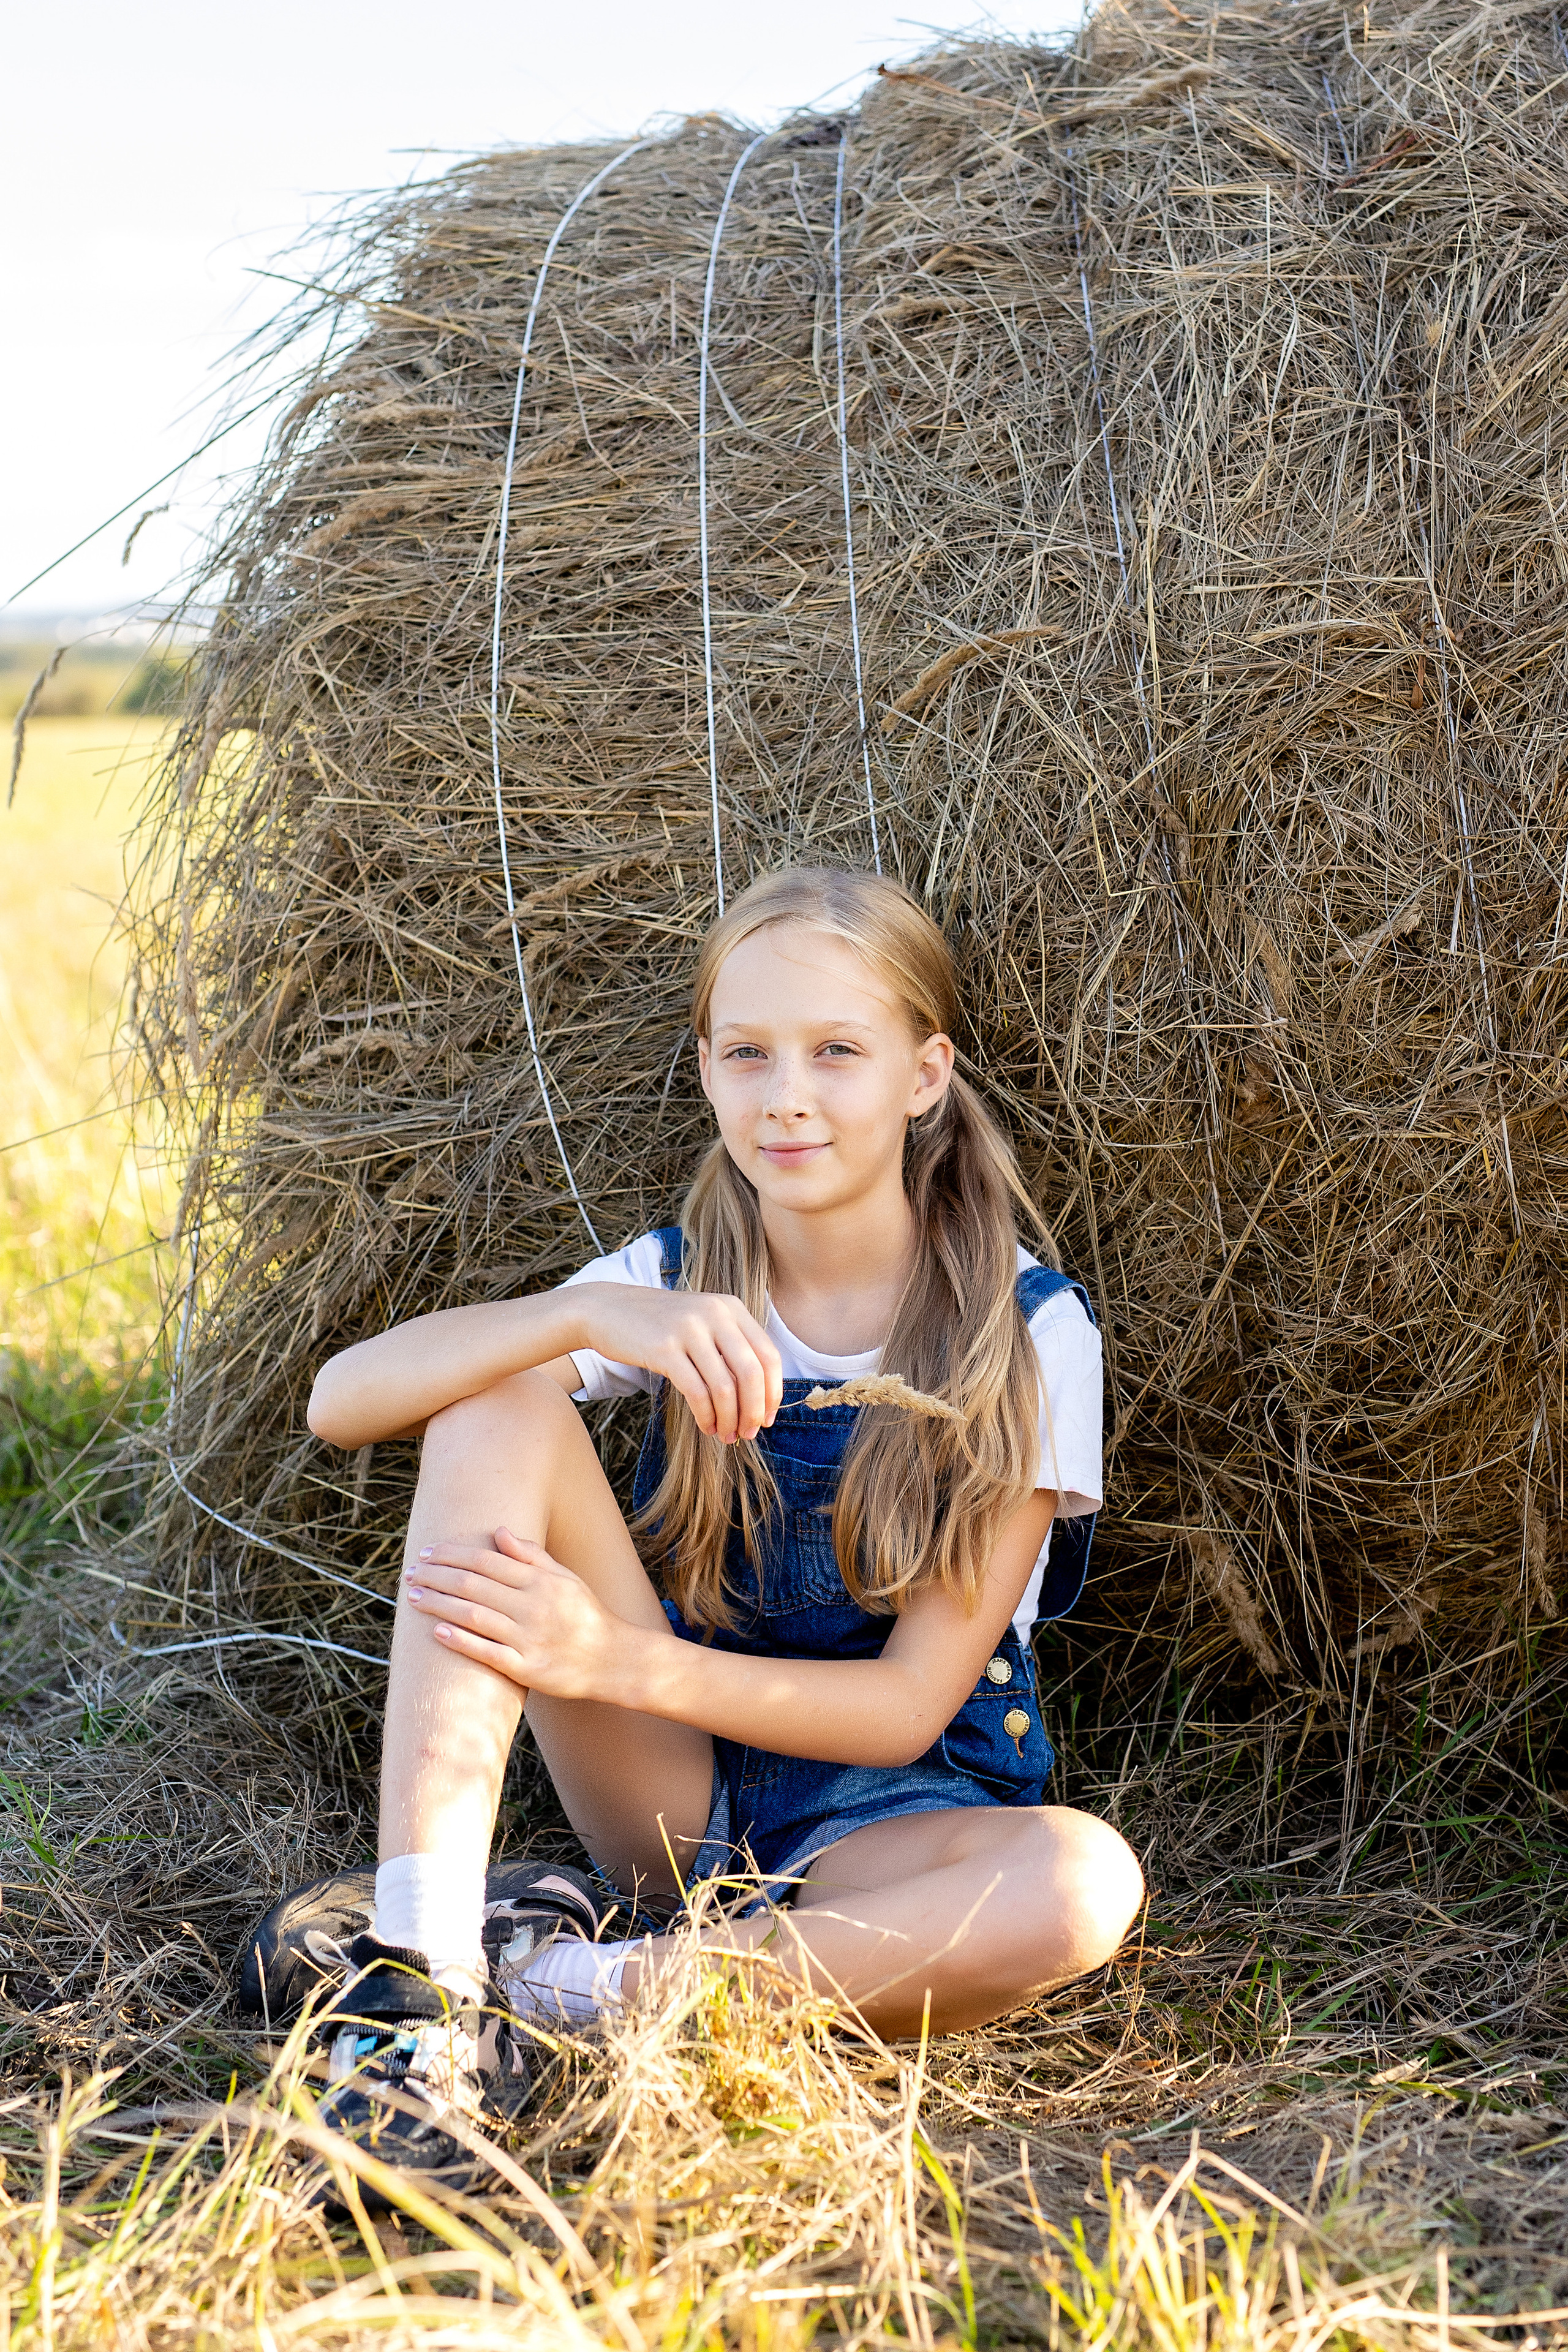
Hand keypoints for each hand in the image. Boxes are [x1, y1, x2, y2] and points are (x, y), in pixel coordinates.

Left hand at [403, 1525, 623, 1697]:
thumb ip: (531, 1555)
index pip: (487, 1561)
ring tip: (415, 1597)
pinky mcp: (527, 1668)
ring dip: (439, 1604)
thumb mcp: (565, 1578)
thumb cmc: (586, 1615)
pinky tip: (437, 1632)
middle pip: (474, 1585)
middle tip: (410, 1572)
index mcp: (540, 1581)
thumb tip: (498, 1531)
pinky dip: (460, 1641)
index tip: (429, 1552)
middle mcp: (533, 1606)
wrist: (614, 1659)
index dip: (454, 1554)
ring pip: (474, 1616)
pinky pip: (487, 1652)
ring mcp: (529, 1638)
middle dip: (438, 1576)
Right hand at [575, 1282, 782, 1442]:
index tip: (767, 1417)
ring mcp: (689, 1330)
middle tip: (749, 1434)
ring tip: (726, 1435)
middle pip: (752, 1373)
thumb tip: (760, 1397)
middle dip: (755, 1411)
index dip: (773, 1392)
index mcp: (730, 1307)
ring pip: (725, 1387)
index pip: (767, 1354)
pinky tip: (707, 1427)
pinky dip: (707, 1416)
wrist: (605, 1309)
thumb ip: (729, 1347)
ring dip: (730, 1419)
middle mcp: (715, 1314)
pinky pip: (697, 1392)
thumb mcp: (701, 1323)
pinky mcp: (664, 1349)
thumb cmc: (657, 1324)